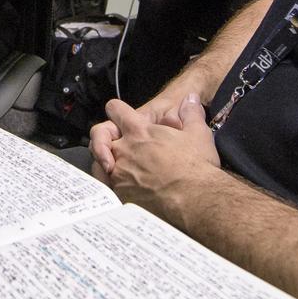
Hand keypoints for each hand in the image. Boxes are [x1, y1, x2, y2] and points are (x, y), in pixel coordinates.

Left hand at [94, 94, 220, 215]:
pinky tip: (119, 187)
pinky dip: (108, 184)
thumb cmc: (196, 166)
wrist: (195, 199)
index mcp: (140, 130)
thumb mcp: (198, 134)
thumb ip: (191, 113)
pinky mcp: (120, 194)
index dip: (118, 111)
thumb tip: (190, 98)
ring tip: (118, 167)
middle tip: (120, 146)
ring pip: (98, 161)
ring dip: (106, 161)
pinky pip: (103, 185)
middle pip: (101, 135)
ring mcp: (119, 173)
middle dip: (108, 138)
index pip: (116, 109)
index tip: (122, 117)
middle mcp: (124, 149)